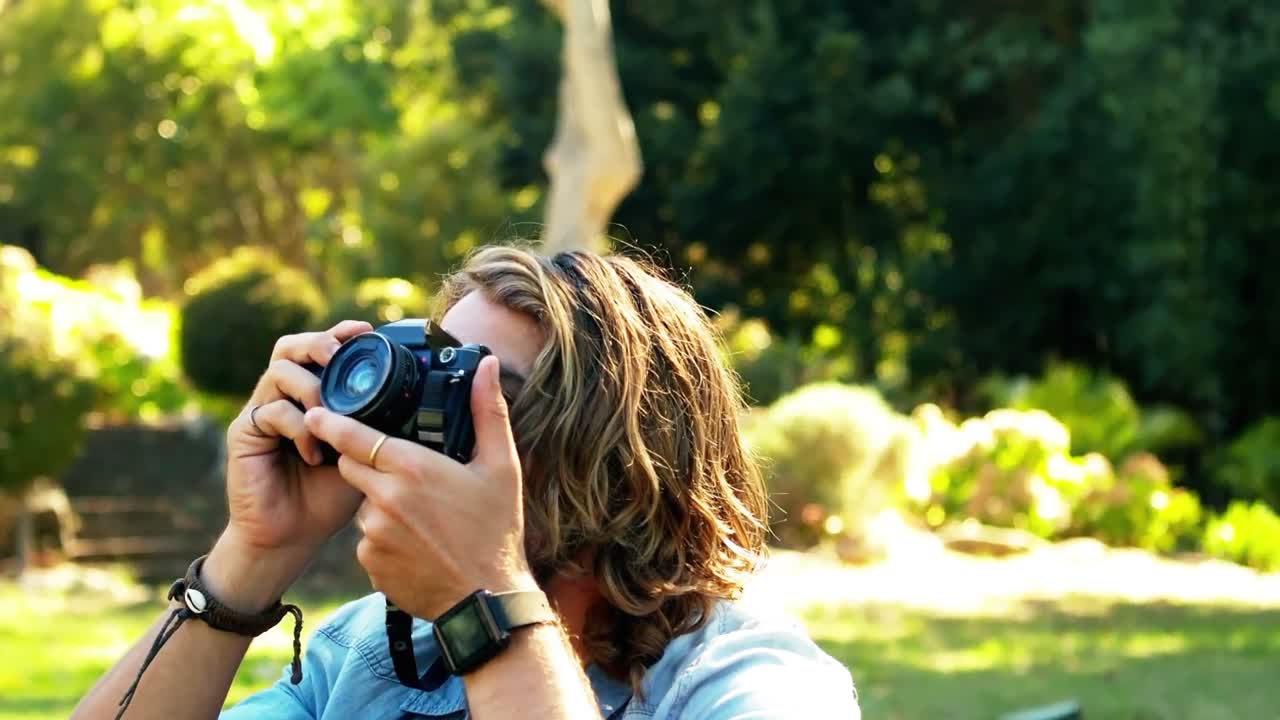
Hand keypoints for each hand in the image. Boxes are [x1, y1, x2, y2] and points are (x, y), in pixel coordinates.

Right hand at [206, 321, 372, 607]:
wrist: (293, 537)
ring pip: (280, 372)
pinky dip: (299, 427)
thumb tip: (416, 397)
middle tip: (340, 356)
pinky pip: (272, 411)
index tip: (367, 329)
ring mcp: (261, 412)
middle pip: (291, 347)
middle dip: (319, 344)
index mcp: (312, 394)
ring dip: (312, 388)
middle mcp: (283, 396)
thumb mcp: (365, 452)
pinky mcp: (244, 433)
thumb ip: (377, 423)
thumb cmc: (331, 495)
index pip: (320, 348)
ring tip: (331, 415)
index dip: (340, 333)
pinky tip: (314, 454)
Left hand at [305, 355, 536, 619]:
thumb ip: (487, 411)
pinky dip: (384, 540)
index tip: (315, 410)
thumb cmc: (497, 531)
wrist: (486, 602)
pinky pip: (367, 541)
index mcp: (412, 468)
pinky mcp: (369, 565)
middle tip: (403, 473)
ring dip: (380, 505)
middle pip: (352, 467)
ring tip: (422, 518)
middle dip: (367, 464)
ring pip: (362, 505)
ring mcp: (373, 534)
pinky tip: (416, 546)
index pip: (353, 436)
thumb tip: (485, 364)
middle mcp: (385, 499)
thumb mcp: (502, 467)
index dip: (332, 422)